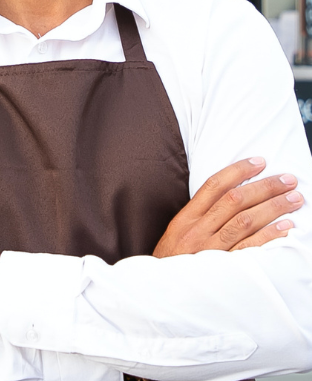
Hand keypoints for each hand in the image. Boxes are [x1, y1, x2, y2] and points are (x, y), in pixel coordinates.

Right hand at [153, 157, 303, 257]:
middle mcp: (198, 230)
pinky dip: (270, 235)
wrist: (160, 294)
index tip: (259, 162)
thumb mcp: (177, 233)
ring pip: (246, 221)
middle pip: (235, 200)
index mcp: (186, 218)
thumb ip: (199, 215)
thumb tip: (230, 196)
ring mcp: (211, 250)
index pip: (214, 185)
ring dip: (273, 207)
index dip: (238, 171)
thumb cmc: (172, 262)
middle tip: (287, 179)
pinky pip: (250, 248)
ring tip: (294, 199)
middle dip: (265, 187)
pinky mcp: (223, 269)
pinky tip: (285, 226)